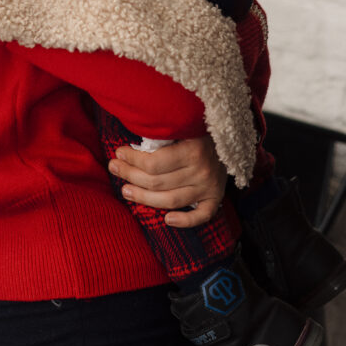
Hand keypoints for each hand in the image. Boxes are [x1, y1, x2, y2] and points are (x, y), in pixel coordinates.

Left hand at [108, 135, 226, 227]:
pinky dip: (184, 221)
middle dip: (131, 176)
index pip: (154, 163)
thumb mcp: (181, 124)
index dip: (132, 160)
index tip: (118, 153)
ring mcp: (209, 187)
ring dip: (144, 198)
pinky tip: (167, 220)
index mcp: (192, 150)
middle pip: (157, 182)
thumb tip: (128, 143)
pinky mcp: (216, 198)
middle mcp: (202, 171)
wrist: (230, 136)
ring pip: (170, 200)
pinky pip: (200, 216)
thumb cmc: (198, 127)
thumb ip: (160, 134)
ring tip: (125, 191)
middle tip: (115, 169)